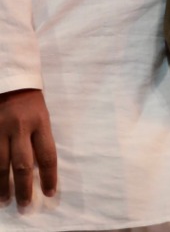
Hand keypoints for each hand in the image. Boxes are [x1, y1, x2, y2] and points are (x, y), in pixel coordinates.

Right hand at [0, 88, 55, 206]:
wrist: (9, 80)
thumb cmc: (30, 101)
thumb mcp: (42, 116)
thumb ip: (40, 139)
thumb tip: (39, 167)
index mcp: (40, 123)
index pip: (47, 155)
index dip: (49, 176)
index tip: (49, 192)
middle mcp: (19, 128)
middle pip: (23, 165)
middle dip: (24, 187)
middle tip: (25, 205)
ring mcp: (0, 130)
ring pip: (1, 165)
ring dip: (3, 186)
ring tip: (5, 200)